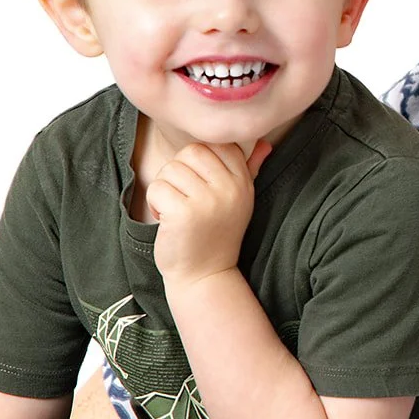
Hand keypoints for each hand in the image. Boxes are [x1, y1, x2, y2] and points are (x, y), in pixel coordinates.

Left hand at [148, 140, 270, 289]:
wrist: (205, 275)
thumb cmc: (217, 235)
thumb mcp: (240, 201)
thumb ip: (250, 170)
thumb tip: (264, 144)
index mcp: (243, 183)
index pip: (218, 145)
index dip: (200, 160)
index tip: (199, 183)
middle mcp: (230, 189)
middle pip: (191, 151)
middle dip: (178, 171)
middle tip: (182, 195)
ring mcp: (208, 201)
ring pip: (170, 169)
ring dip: (164, 188)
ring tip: (174, 209)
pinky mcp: (184, 214)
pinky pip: (157, 187)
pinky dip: (154, 202)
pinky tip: (165, 218)